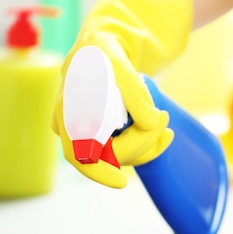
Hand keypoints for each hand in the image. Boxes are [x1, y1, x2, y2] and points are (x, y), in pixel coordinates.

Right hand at [52, 0, 191, 187]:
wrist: (104, 51)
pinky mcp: (107, 140)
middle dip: (143, 141)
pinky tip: (163, 133)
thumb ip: (135, 95)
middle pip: (113, 156)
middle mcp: (76, 132)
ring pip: (125, 157)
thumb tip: (151, 124)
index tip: (122, 182)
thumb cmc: (105, 56)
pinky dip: (150, 145)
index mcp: (69, 115)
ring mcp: (92, 139)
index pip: (79, 155)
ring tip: (164, 119)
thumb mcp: (121, 69)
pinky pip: (130, 153)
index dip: (99, 172)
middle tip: (164, 118)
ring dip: (150, 143)